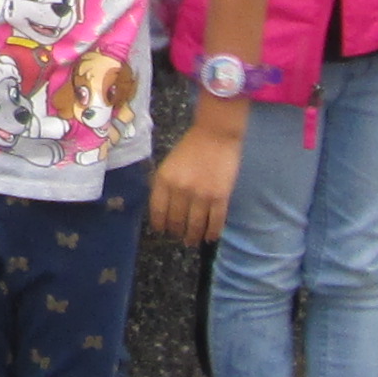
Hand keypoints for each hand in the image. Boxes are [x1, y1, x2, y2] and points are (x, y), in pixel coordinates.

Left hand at [145, 105, 241, 245]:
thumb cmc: (191, 147)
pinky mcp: (219, 197)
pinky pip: (215, 222)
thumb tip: (164, 210)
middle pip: (176, 221)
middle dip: (177, 232)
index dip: (160, 224)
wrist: (215, 134)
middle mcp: (180, 190)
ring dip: (193, 237)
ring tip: (192, 242)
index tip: (162, 231)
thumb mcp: (169, 164)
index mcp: (164, 180)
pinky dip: (212, 233)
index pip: (158, 211)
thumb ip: (165, 185)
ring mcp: (200, 195)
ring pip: (195, 225)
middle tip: (179, 237)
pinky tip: (209, 238)